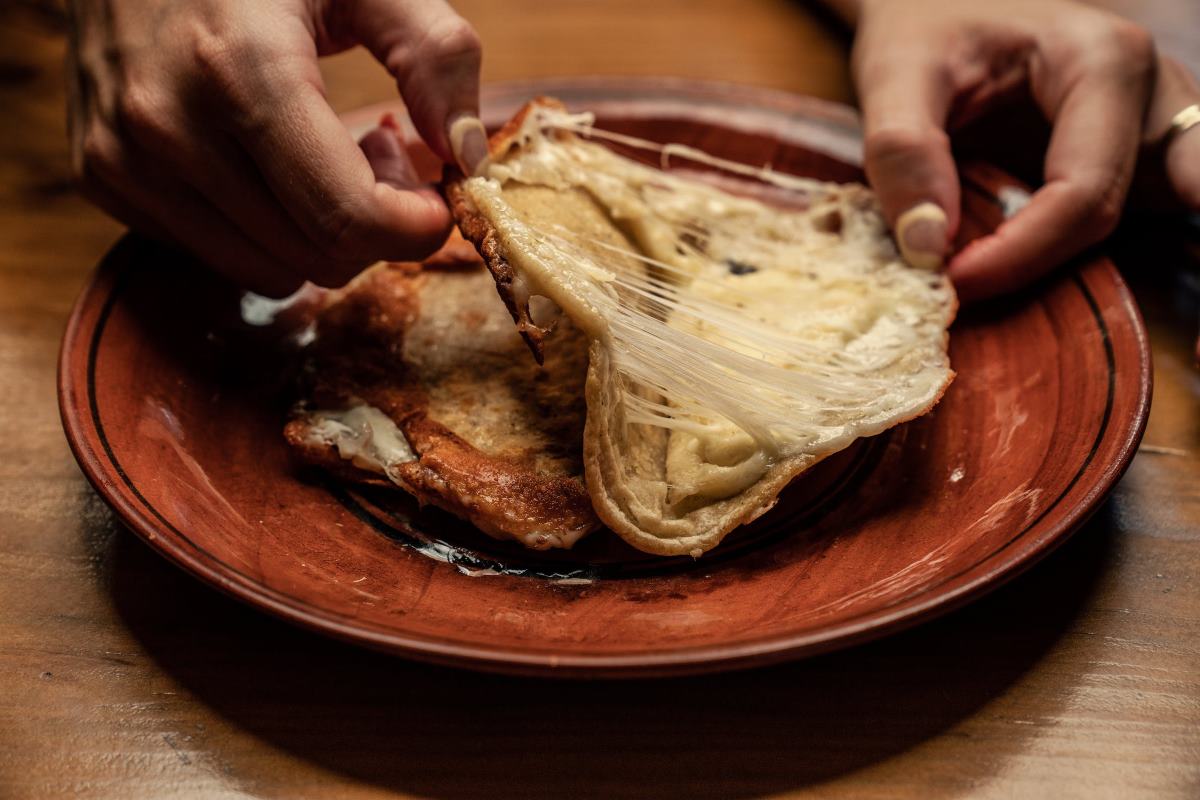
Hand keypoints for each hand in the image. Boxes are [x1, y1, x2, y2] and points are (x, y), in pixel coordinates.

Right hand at [66, 0, 486, 296]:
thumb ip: (434, 56)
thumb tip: (468, 156)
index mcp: (241, 70)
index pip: (347, 218)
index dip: (415, 228)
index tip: (438, 199)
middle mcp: (169, 125)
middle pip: (318, 256)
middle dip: (375, 225)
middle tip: (381, 152)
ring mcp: (125, 158)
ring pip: (270, 271)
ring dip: (320, 233)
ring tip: (323, 152)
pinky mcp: (104, 176)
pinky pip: (219, 253)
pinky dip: (264, 227)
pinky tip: (266, 159)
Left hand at [848, 0, 1199, 300]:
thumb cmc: (924, 20)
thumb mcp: (897, 70)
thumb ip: (903, 149)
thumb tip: (927, 248)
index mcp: (1101, 60)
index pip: (1082, 190)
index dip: (1019, 254)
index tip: (949, 284)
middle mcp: (1147, 92)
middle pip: (1107, 212)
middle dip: (1034, 264)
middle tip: (958, 289)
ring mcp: (1147, 125)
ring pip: (1127, 222)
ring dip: (1060, 261)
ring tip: (984, 270)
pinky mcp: (1130, 154)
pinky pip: (1122, 216)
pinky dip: (1070, 246)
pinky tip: (1018, 259)